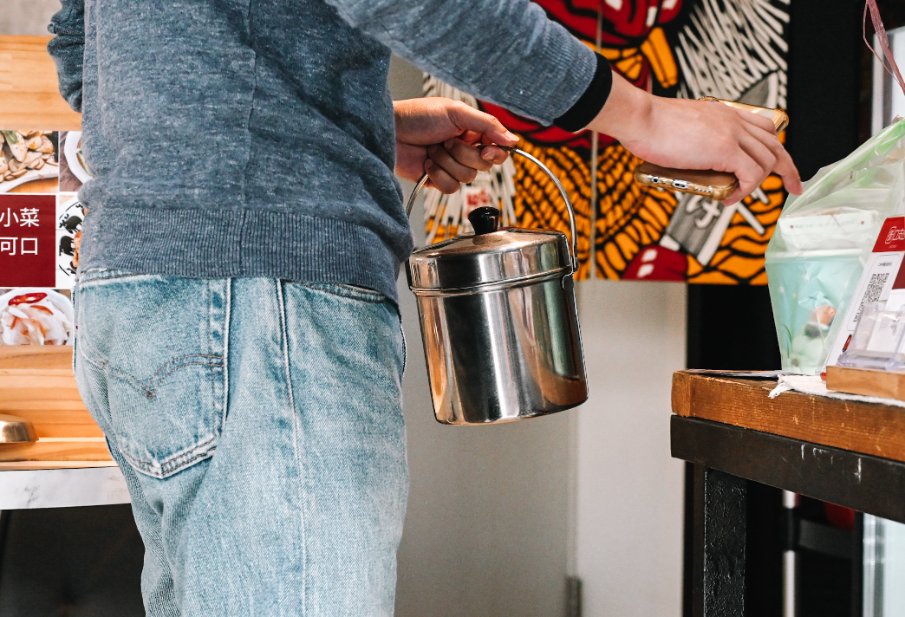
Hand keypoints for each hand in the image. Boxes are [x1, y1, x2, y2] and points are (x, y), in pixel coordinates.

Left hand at [394, 97, 518, 192]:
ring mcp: (451, 166)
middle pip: (483, 166)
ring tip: (432, 150)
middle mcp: (464, 149)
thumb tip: (513, 140)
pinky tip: (426, 164)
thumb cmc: (417, 115)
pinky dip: (438, 176)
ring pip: (467, 178)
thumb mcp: (456, 112)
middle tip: (446, 141)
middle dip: (463, 154)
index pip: (498, 149)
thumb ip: (487, 124)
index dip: (495, 153)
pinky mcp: (437, 180)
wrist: (388, 132)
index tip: (485, 149)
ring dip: (447, 163)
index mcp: (472, 131)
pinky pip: (450, 188)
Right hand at [587, 74, 802, 204]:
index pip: (763, 129)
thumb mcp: (677, 127)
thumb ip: (689, 140)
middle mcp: (733, 120)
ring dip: (759, 183)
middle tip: (793, 187)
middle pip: (775, 144)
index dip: (774, 148)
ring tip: (737, 196)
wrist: (639, 117)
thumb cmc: (647, 124)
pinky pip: (751, 174)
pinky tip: (729, 197)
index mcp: (724, 114)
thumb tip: (685, 160)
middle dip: (788, 169)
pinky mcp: (724, 150)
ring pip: (768, 160)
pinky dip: (746, 190)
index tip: (777, 165)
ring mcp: (731, 134)